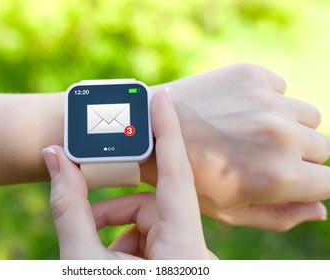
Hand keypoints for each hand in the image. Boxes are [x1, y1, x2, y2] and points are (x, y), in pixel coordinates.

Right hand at [42, 92, 214, 258]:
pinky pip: (157, 236)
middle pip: (154, 204)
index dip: (168, 131)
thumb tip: (54, 157)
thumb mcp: (82, 257)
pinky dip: (129, 241)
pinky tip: (110, 257)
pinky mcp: (182, 262)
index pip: (177, 175)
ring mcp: (190, 258)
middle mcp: (196, 252)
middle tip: (87, 218)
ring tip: (93, 250)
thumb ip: (69, 207)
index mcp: (183, 250)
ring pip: (153, 220)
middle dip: (114, 209)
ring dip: (118, 228)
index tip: (163, 98)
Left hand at [147, 63, 329, 230]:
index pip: (329, 182)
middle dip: (301, 155)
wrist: (149, 133)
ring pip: (307, 117)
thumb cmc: (187, 178)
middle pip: (323, 147)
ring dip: (288, 125)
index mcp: (280, 176)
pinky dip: (267, 99)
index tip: (293, 178)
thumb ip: (280, 216)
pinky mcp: (251, 75)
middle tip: (262, 155)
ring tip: (250, 131)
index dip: (311, 182)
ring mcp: (267, 101)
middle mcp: (281, 136)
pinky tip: (237, 109)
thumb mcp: (229, 212)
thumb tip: (319, 210)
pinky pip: (281, 88)